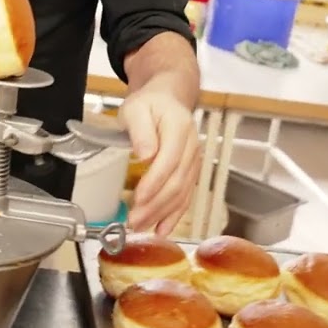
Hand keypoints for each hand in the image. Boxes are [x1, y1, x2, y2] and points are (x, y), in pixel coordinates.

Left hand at [118, 87, 200, 235]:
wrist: (167, 99)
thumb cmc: (149, 104)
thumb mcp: (136, 108)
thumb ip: (140, 129)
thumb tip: (145, 154)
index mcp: (179, 128)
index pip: (169, 160)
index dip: (154, 182)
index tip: (138, 198)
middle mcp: (191, 147)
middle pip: (177, 181)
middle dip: (156, 205)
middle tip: (134, 220)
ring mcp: (193, 161)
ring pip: (182, 193)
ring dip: (162, 213)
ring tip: (141, 227)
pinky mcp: (190, 171)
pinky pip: (186, 196)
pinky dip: (175, 214)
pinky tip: (162, 228)